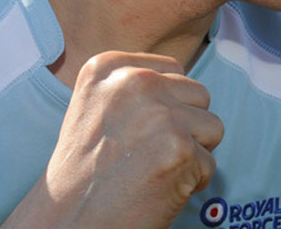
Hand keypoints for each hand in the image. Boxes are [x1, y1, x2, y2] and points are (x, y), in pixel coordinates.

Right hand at [3, 51, 224, 228]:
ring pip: (212, 127)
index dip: (166, 105)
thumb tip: (184, 83)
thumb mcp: (96, 108)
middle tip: (146, 155)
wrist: (68, 224)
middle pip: (199, 95)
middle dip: (184, 127)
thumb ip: (137, 87)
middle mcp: (134, 82)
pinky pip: (209, 163)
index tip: (134, 132)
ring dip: (192, 153)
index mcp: (109, 67)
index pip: (174, 71)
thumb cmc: (84, 175)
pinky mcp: (179, 148)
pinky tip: (157, 188)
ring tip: (152, 169)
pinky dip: (190, 182)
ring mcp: (159, 114)